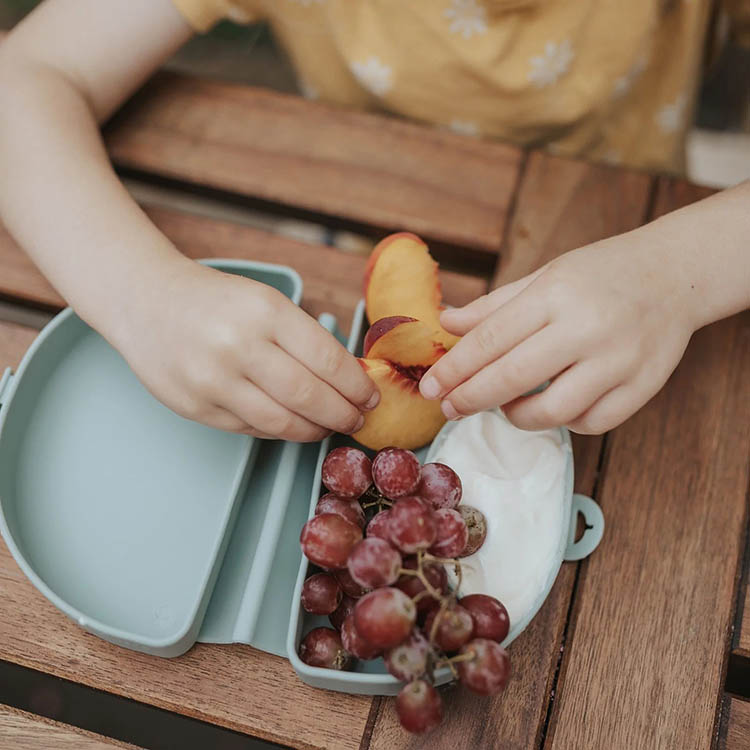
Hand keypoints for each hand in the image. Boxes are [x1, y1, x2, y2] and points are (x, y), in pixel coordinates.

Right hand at [115, 261, 378, 439]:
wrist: (146, 301)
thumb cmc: (215, 301)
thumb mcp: (265, 302)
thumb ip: (303, 339)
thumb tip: (349, 379)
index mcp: (265, 312)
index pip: (328, 360)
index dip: (357, 386)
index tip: (371, 396)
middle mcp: (239, 347)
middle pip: (310, 397)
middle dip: (344, 414)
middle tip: (357, 419)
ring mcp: (213, 381)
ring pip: (283, 423)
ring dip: (315, 430)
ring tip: (329, 426)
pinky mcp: (195, 408)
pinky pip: (252, 430)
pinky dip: (281, 431)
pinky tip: (294, 425)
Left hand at [419, 230, 696, 433]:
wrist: (676, 273)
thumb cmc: (600, 274)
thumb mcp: (545, 276)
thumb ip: (494, 306)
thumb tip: (445, 323)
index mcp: (556, 294)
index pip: (491, 339)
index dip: (455, 368)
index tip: (431, 386)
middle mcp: (588, 327)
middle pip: (513, 378)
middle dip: (471, 398)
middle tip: (449, 408)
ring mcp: (620, 360)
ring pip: (553, 411)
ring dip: (517, 416)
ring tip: (505, 406)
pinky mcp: (644, 386)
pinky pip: (592, 423)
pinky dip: (565, 422)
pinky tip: (553, 407)